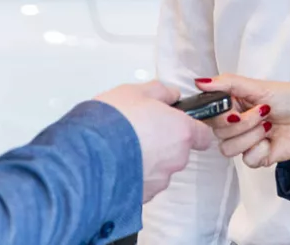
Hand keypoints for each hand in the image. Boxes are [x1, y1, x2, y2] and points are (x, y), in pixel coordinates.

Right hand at [95, 81, 211, 201]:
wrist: (86, 156)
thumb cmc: (112, 122)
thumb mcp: (135, 92)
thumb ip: (160, 91)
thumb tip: (170, 94)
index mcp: (181, 132)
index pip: (203, 135)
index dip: (192, 128)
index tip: (180, 123)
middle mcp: (175, 159)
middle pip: (178, 151)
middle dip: (163, 143)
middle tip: (140, 130)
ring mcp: (159, 181)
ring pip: (160, 169)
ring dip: (147, 160)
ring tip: (123, 148)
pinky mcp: (142, 197)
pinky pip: (143, 183)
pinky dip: (134, 174)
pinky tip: (117, 163)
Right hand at [194, 75, 289, 167]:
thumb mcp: (258, 86)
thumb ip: (228, 83)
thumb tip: (201, 81)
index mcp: (232, 105)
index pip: (209, 115)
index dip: (219, 115)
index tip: (234, 108)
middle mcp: (236, 123)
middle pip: (218, 133)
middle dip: (243, 123)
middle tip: (262, 112)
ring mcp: (246, 141)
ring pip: (228, 149)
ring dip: (250, 136)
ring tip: (268, 126)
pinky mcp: (257, 156)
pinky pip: (247, 160)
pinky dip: (260, 150)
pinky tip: (271, 140)